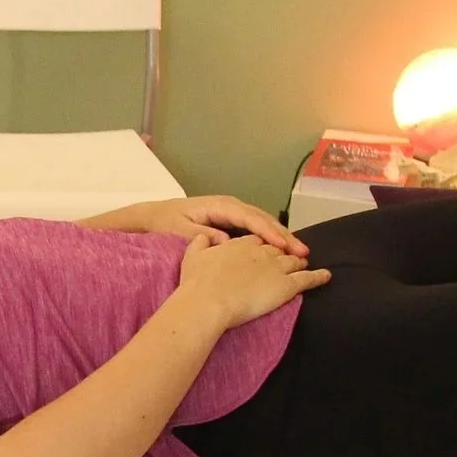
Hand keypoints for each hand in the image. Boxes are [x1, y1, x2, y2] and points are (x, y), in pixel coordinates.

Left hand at [131, 196, 307, 256]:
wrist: (153, 215)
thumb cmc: (164, 222)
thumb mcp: (177, 229)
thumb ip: (201, 234)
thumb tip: (226, 241)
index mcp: (219, 206)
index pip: (249, 218)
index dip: (267, 231)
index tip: (283, 246)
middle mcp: (229, 206)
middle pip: (262, 218)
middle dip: (283, 234)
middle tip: (303, 251)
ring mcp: (232, 212)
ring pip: (262, 222)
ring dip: (281, 236)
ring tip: (300, 251)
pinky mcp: (231, 220)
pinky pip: (256, 227)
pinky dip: (271, 237)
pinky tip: (283, 250)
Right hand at [175, 233, 330, 329]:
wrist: (208, 301)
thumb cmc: (197, 281)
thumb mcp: (191, 256)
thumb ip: (200, 243)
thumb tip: (205, 237)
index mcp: (240, 244)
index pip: (255, 240)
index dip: (261, 244)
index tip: (262, 249)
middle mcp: (261, 252)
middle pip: (277, 249)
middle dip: (282, 251)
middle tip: (287, 256)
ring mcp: (276, 268)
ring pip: (293, 261)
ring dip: (299, 261)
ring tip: (305, 263)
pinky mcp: (286, 285)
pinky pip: (307, 279)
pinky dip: (318, 277)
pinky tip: (326, 276)